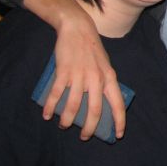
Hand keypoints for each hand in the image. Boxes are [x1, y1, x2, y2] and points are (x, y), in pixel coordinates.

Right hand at [24, 0, 125, 139]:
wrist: (78, 29)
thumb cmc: (92, 50)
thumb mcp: (105, 65)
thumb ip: (104, 82)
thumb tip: (101, 104)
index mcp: (109, 77)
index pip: (118, 103)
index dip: (119, 121)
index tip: (118, 135)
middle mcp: (96, 78)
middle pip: (94, 110)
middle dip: (89, 128)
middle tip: (84, 137)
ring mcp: (79, 75)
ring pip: (73, 106)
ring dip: (67, 120)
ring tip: (64, 126)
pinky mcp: (64, 71)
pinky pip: (56, 94)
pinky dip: (50, 107)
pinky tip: (46, 115)